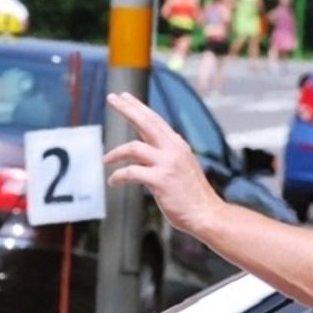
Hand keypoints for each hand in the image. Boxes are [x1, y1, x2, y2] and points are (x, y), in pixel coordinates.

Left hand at [103, 92, 222, 234]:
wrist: (207, 214)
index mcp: (178, 145)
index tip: (124, 97)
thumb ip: (164, 156)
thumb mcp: (182, 167)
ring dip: (115, 153)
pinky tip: (113, 181)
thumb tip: (143, 152)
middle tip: (111, 98)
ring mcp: (167, 163)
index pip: (155, 120)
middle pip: (146, 122)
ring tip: (105, 160)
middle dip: (127, 108)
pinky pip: (131, 172)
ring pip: (134, 147)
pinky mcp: (160, 180)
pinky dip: (118, 176)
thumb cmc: (193, 196)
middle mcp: (173, 149)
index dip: (138, 107)